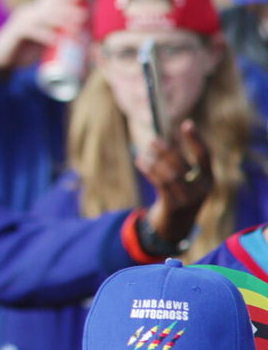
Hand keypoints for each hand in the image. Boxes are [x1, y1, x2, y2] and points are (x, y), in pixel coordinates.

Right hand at [0, 0, 83, 75]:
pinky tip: (55, 40)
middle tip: (84, 17)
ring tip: (75, 30)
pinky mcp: (15, 32)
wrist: (1, 59)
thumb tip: (83, 36)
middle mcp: (29, 11)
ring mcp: (21, 20)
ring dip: (61, 22)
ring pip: (44, 17)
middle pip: (52, 6)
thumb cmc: (25, 50)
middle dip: (69, 10)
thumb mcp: (45, 39)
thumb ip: (58, 33)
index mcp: (37, 10)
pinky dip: (45, 35)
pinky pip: (32, 30)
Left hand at [138, 118, 213, 246]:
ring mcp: (189, 198)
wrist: (175, 226)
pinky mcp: (174, 205)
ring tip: (143, 152)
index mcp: (209, 179)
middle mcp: (202, 188)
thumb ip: (179, 159)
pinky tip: (141, 162)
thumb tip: (166, 135)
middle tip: (152, 140)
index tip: (186, 123)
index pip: (205, 155)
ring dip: (154, 161)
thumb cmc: (178, 195)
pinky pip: (159, 184)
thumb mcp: (185, 179)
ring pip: (169, 174)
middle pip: (182, 163)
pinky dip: (149, 170)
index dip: (196, 139)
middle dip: (166, 150)